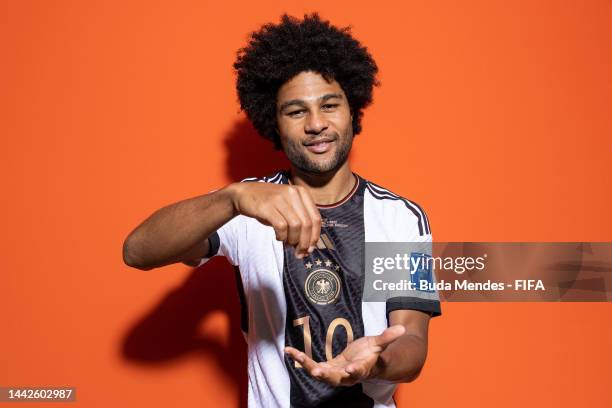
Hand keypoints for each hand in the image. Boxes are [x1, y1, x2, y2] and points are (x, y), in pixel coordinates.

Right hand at [229, 182, 320, 257]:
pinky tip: (278, 237)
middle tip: (299, 253)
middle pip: (307, 224)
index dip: (315, 237)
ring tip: (287, 243)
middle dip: (304, 242)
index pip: (316, 218)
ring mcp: (280, 198)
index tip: (310, 249)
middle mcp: (293, 193)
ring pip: (296, 226)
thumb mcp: (288, 209)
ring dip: (293, 240)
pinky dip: (282, 236)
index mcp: (302, 192)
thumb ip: (300, 223)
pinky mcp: (267, 205)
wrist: (244, 194)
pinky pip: (281, 226)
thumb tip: (309, 247)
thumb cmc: (269, 205)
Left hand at [284, 325, 405, 386]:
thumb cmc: (373, 354)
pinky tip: (289, 351)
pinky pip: (311, 365)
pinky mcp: (326, 368)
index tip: (351, 369)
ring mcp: (334, 373)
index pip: (358, 372)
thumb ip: (388, 337)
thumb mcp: (379, 344)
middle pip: (334, 378)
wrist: (365, 364)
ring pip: (319, 372)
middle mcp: (346, 375)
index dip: (355, 371)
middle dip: (325, 374)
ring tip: (294, 354)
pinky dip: (301, 359)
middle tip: (316, 370)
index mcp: (361, 369)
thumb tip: (401, 328)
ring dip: (306, 364)